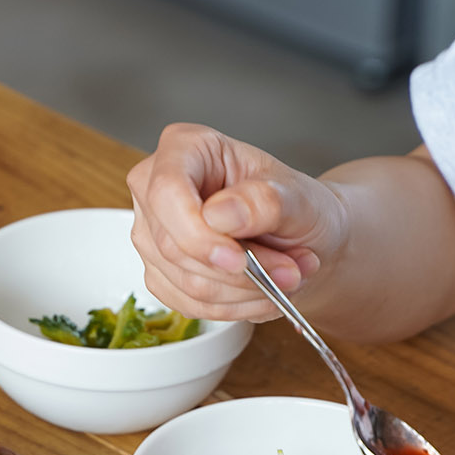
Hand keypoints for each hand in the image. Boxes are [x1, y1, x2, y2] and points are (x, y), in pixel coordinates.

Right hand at [125, 123, 346, 322]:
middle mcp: (155, 188)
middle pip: (175, 245)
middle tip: (291, 271)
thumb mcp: (300, 197)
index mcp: (185, 148)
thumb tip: (220, 214)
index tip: (239, 260)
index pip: (167, 192)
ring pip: (186, 282)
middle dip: (240, 272)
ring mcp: (152, 233)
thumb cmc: (298, 206)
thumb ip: (265, 201)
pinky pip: (189, 304)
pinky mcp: (159, 272)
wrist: (302, 237)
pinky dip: (235, 306)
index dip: (198, 234)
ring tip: (287, 276)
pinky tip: (261, 291)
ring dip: (246, 292)